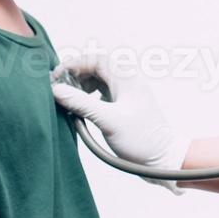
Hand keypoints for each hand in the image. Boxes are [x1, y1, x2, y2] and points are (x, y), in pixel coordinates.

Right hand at [51, 51, 190, 194]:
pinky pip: (101, 92)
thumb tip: (57, 90)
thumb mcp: (108, 121)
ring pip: (98, 80)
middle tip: (57, 88)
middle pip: (97, 67)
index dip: (76, 63)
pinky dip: (87, 96)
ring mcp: (126, 93)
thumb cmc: (141, 140)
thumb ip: (81, 104)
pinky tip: (77, 109)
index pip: (98, 59)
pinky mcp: (123, 105)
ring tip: (66, 99)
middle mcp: (128, 82)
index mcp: (128, 79)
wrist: (161, 158)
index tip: (57, 76)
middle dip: (75, 74)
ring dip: (80, 85)